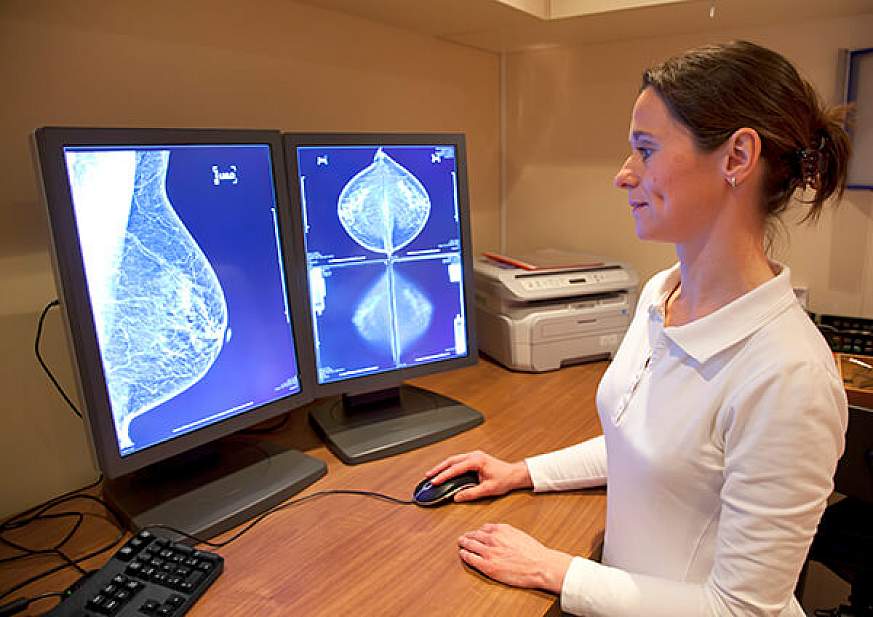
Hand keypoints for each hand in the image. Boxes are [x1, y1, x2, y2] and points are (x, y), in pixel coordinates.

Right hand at [425, 451, 531, 501]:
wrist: (515, 474)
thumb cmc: (505, 479)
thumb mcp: (488, 489)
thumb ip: (471, 494)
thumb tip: (457, 497)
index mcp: (477, 461)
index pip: (455, 468)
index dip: (443, 475)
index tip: (435, 481)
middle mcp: (474, 456)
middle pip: (451, 460)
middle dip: (438, 468)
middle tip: (428, 476)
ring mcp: (474, 456)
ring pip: (454, 459)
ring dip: (443, 466)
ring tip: (432, 474)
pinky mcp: (474, 458)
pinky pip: (458, 461)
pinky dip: (449, 466)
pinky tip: (445, 471)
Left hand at [458, 523, 572, 592]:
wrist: (540, 566)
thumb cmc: (534, 553)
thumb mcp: (519, 535)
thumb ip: (507, 533)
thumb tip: (500, 533)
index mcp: (501, 529)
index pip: (484, 528)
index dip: (478, 531)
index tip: (476, 533)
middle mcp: (493, 538)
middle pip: (474, 535)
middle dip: (467, 536)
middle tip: (463, 538)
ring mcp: (489, 552)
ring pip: (469, 544)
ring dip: (463, 544)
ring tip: (461, 545)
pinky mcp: (487, 565)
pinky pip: (470, 558)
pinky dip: (465, 555)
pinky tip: (463, 555)